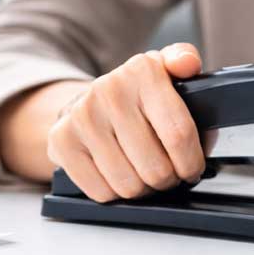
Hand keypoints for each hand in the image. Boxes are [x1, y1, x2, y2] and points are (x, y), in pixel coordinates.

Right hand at [46, 43, 204, 201]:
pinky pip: (101, 191)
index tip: (192, 168)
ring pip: (129, 185)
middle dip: (168, 179)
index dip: (191, 162)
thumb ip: (184, 61)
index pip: (179, 134)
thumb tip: (186, 64)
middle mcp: (109, 90)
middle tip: (168, 172)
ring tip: (145, 174)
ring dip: (144, 189)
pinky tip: (120, 175)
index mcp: (143, 70)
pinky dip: (115, 193)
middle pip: (156, 167)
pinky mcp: (61, 140)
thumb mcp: (167, 71)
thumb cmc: (138, 96)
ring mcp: (82, 116)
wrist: (90, 101)